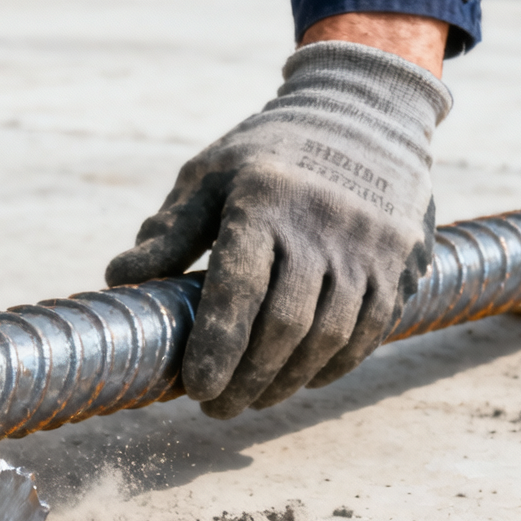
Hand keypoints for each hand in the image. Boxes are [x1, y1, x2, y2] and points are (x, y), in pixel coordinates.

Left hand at [105, 41, 451, 418]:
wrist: (366, 112)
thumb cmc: (267, 152)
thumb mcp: (209, 176)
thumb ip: (169, 232)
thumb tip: (118, 280)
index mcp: (264, 200)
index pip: (239, 288)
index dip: (217, 345)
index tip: (195, 388)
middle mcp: (322, 223)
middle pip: (285, 324)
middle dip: (247, 377)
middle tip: (215, 407)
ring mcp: (368, 245)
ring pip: (329, 335)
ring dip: (287, 380)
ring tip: (252, 400)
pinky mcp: (401, 260)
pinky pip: (369, 330)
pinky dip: (333, 365)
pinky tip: (302, 380)